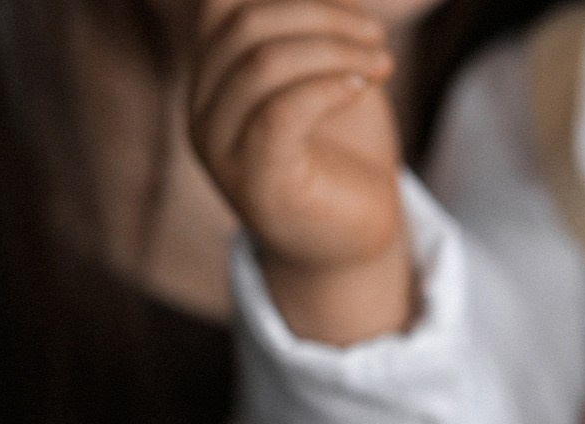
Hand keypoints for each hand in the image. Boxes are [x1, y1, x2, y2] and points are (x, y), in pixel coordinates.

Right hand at [190, 0, 411, 342]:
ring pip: (263, 63)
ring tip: (381, 63)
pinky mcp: (254, 181)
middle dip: (322, 17)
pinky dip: (329, 86)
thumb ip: (315, 26)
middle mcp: (203, 107)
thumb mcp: (329, 70)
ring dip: (336, 51)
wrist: (355, 238)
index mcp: (213, 73)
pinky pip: (280, 112)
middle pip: (246, 25)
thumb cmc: (345, 151)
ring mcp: (220, 148)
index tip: (353, 7)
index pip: (225, 5)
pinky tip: (363, 87)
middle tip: (375, 36)